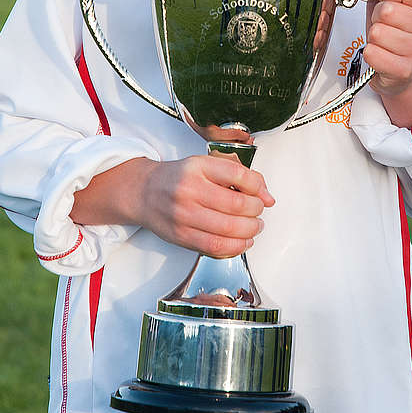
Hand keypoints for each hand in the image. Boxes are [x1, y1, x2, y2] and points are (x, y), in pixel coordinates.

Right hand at [73, 153, 273, 257]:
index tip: (263, 194)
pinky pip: (216, 247)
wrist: (144, 192)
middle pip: (237, 205)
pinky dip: (236, 247)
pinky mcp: (181, 236)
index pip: (239, 175)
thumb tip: (267, 196)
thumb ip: (238, 176)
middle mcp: (189, 190)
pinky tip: (242, 241)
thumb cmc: (179, 178)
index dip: (259, 187)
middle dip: (257, 211)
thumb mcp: (205, 165)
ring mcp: (184, 215)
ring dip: (250, 230)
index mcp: (198, 167)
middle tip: (259, 211)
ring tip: (254, 226)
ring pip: (229, 228)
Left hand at [359, 0, 411, 127]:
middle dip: (376, 17)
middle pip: (386, 10)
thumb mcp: (384, 0)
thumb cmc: (392, 30)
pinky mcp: (405, 70)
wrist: (396, 68)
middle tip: (384, 25)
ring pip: (377, 32)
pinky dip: (370, 54)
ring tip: (383, 41)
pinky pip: (372, 53)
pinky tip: (380, 55)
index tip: (385, 1)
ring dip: (373, 37)